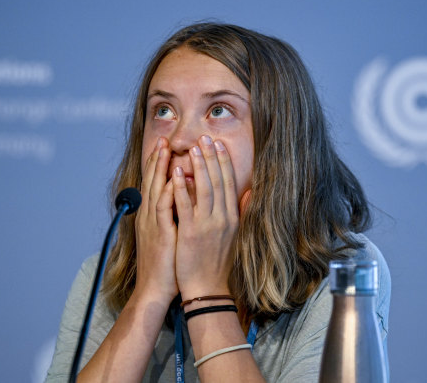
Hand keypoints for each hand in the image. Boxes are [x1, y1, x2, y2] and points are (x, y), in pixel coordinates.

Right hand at [134, 137, 177, 302]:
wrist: (156, 289)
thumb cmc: (167, 264)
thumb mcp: (171, 235)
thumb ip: (176, 216)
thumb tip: (184, 200)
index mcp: (154, 216)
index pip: (157, 184)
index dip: (161, 164)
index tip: (168, 146)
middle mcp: (150, 216)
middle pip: (153, 181)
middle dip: (158, 159)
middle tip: (163, 138)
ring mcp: (153, 224)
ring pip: (155, 189)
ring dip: (159, 168)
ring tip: (164, 149)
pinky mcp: (159, 234)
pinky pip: (162, 209)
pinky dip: (166, 192)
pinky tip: (172, 179)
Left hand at [173, 135, 239, 298]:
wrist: (209, 289)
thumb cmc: (220, 264)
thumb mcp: (237, 237)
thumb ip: (243, 212)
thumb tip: (250, 192)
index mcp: (232, 218)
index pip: (229, 183)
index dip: (223, 162)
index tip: (218, 145)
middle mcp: (222, 218)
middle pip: (217, 181)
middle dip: (211, 157)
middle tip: (205, 138)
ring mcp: (207, 225)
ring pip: (204, 188)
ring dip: (199, 166)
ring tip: (193, 148)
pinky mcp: (191, 233)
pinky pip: (185, 205)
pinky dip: (181, 187)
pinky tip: (177, 172)